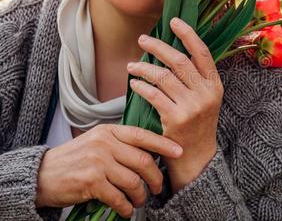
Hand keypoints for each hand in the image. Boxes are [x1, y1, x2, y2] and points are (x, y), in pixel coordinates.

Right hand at [35, 124, 182, 217]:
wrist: (42, 174)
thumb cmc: (74, 159)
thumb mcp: (97, 142)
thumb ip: (120, 144)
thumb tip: (150, 154)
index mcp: (109, 131)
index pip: (142, 135)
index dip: (163, 144)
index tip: (178, 151)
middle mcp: (104, 144)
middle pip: (143, 161)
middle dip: (155, 179)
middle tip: (157, 188)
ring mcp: (97, 162)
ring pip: (133, 181)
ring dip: (140, 196)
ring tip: (139, 201)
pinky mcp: (91, 182)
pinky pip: (118, 197)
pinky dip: (125, 207)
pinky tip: (125, 210)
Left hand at [127, 17, 223, 191]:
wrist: (197, 156)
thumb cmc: (198, 123)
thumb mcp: (206, 99)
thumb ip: (195, 77)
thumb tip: (172, 50)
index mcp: (215, 85)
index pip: (202, 52)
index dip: (188, 34)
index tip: (173, 21)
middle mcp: (206, 93)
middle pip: (179, 61)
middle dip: (158, 46)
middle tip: (142, 40)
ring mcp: (192, 107)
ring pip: (163, 76)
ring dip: (144, 67)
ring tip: (132, 65)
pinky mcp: (176, 119)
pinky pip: (154, 95)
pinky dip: (141, 85)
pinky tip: (134, 82)